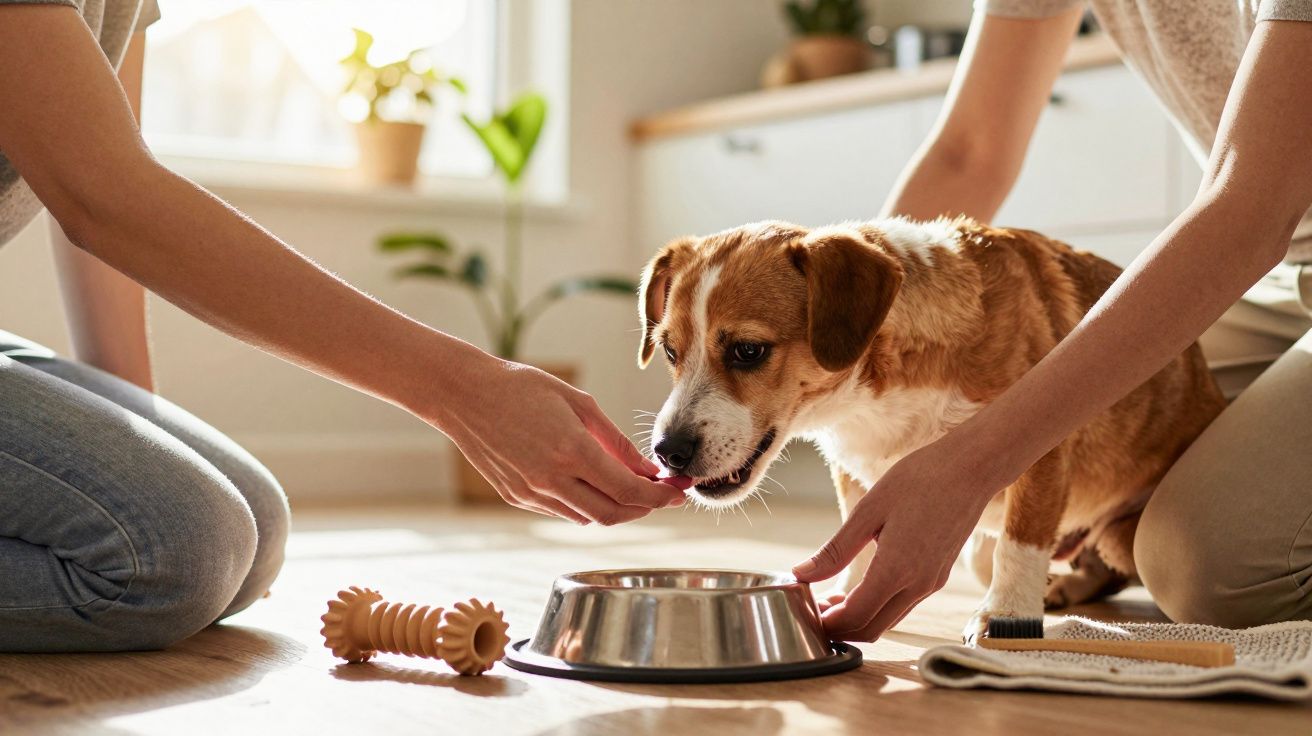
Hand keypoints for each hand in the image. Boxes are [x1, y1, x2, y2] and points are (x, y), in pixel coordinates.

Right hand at [429, 354, 685, 524]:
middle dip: (644, 508)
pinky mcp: (517, 497)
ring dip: (616, 508)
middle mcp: (552, 479)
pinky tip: (593, 484)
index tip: (680, 492)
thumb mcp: (577, 403)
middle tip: (662, 493)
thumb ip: (615, 440)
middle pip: (613, 514)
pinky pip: (563, 511)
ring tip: (630, 486)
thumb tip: (646, 468)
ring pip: (588, 518)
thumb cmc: (521, 387)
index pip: (629, 490)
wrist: (462, 394)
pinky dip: (586, 504)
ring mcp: (532, 492)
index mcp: (572, 451)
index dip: (661, 496)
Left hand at [792, 434, 1005, 640]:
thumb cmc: (919, 480)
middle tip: (811, 609)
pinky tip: (859, 588)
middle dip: (839, 628)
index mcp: (897, 570)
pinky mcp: (938, 576)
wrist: (971, 468)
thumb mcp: (868, 511)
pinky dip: (877, 607)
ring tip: (829, 599)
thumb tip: (801, 575)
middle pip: (871, 629)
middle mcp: (918, 586)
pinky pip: (903, 605)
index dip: (826, 623)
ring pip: (888, 621)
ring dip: (858, 619)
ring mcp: (932, 584)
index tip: (803, 612)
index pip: (855, 618)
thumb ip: (835, 550)